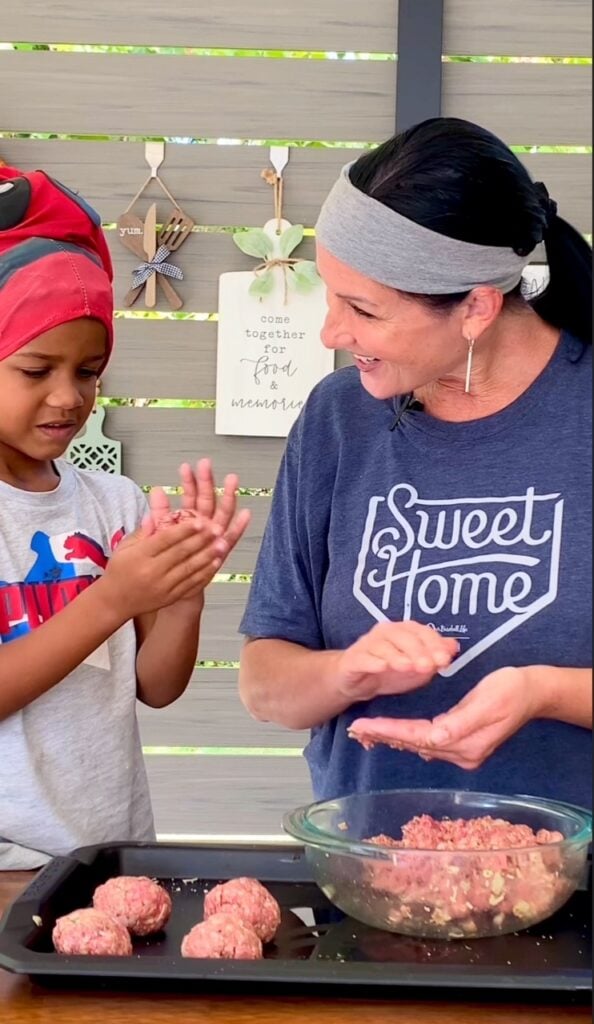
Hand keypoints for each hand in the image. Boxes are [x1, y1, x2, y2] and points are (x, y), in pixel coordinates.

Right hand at [99, 517, 227, 618]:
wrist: (116, 601)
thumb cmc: (120, 569)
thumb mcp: (125, 546)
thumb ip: (144, 529)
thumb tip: (156, 508)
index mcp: (140, 556)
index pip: (165, 540)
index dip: (184, 530)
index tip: (200, 520)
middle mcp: (152, 572)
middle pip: (180, 553)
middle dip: (201, 540)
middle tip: (218, 528)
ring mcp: (163, 586)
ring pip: (189, 569)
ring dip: (208, 555)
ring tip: (223, 543)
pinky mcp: (171, 597)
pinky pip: (191, 584)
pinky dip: (205, 573)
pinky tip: (216, 562)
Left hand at [149, 458, 250, 582]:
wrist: (175, 587)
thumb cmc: (166, 561)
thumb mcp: (158, 536)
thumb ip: (159, 515)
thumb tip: (156, 491)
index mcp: (188, 519)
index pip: (191, 495)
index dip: (190, 481)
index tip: (187, 466)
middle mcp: (203, 525)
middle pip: (208, 499)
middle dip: (208, 482)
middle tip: (207, 465)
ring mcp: (213, 537)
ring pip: (221, 513)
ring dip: (227, 496)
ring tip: (231, 480)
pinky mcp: (220, 550)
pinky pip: (230, 537)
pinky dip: (239, 526)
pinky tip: (245, 514)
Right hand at [335, 621, 458, 702]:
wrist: (358, 681)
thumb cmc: (392, 670)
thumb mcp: (418, 666)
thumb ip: (435, 656)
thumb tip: (454, 646)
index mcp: (404, 631)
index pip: (422, 632)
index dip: (434, 644)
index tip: (445, 660)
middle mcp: (386, 632)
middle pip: (404, 637)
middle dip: (418, 651)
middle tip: (429, 666)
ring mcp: (368, 644)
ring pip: (383, 646)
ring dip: (397, 656)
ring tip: (408, 666)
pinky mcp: (353, 659)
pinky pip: (363, 658)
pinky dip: (372, 661)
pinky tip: (382, 667)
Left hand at [349, 666, 536, 768]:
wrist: (534, 691)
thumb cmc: (511, 689)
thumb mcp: (488, 701)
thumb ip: (460, 722)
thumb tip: (433, 739)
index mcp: (466, 743)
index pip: (418, 737)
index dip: (388, 731)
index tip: (363, 725)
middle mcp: (462, 754)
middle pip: (414, 744)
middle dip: (383, 736)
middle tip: (353, 730)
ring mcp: (464, 752)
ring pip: (418, 745)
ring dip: (392, 738)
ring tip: (365, 732)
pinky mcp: (464, 744)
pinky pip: (428, 742)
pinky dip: (408, 737)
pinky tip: (393, 734)